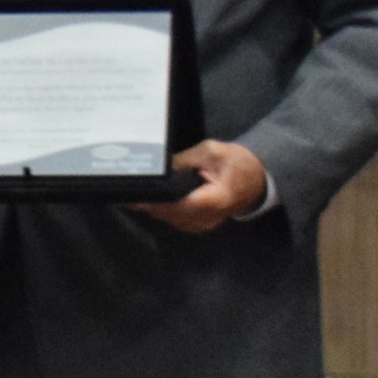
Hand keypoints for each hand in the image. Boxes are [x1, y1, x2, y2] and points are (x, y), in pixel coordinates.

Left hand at [128, 140, 269, 234]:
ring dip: (151, 206)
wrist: (254, 180)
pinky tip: (149, 196)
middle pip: (168, 213)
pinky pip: (172, 218)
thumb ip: (184, 161)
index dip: (154, 200)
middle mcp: (206, 219)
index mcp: (213, 200)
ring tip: (131, 191)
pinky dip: (160, 208)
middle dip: (146, 202)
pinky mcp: (196, 225)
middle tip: (123, 188)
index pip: (178, 205)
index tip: (132, 194)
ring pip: (168, 218)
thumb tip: (158, 169)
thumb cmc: (236, 163)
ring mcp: (201, 225)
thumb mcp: (210, 151)